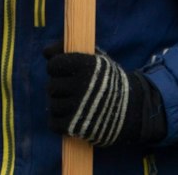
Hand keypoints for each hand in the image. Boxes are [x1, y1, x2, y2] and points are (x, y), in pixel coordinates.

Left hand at [44, 47, 166, 147]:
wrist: (131, 110)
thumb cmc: (108, 81)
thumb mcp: (96, 59)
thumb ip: (70, 50)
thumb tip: (46, 52)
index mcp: (86, 65)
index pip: (53, 65)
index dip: (57, 68)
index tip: (65, 72)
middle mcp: (82, 85)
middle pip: (51, 86)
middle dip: (60, 88)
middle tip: (72, 90)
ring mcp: (78, 107)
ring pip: (52, 104)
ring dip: (60, 105)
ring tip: (74, 104)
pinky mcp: (75, 127)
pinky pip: (53, 123)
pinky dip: (59, 121)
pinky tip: (70, 117)